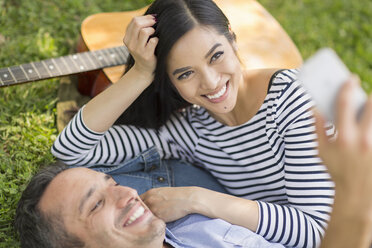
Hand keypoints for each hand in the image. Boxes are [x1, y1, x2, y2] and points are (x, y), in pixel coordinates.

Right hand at [123, 15, 157, 76]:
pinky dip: (157, 39)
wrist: (144, 70)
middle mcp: (130, 43)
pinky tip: (157, 43)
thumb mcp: (138, 40)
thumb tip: (153, 16)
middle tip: (155, 24)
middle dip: (149, 21)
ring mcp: (137, 50)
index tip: (152, 19)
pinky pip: (153, 41)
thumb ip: (140, 29)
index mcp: (127, 38)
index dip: (145, 18)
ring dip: (152, 30)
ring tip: (154, 34)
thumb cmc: (144, 52)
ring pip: (144, 31)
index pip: (134, 20)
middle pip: (137, 23)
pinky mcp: (146, 55)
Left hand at [140, 187, 198, 221]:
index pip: (137, 201)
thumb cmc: (178, 195)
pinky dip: (154, 222)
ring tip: (155, 218)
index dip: (139, 206)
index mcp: (150, 193)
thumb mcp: (163, 192)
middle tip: (147, 215)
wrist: (188, 198)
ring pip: (145, 216)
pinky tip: (160, 220)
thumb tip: (149, 203)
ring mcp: (153, 208)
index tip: (142, 209)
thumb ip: (154, 197)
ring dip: (147, 218)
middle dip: (141, 212)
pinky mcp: (159, 216)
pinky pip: (152, 221)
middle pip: (139, 209)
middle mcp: (149, 200)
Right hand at [314, 76, 371, 210]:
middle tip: (365, 95)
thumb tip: (313, 107)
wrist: (356, 192)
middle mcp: (363, 138)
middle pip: (371, 104)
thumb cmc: (336, 170)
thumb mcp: (321, 150)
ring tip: (370, 108)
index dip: (347, 87)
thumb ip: (316, 127)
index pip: (344, 102)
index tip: (350, 78)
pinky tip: (369, 124)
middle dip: (369, 96)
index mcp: (343, 136)